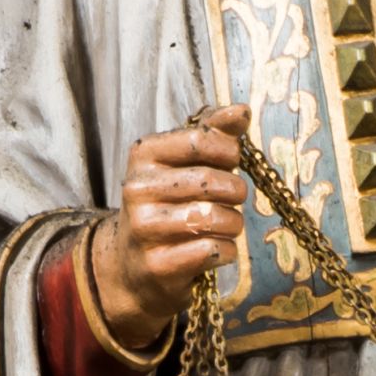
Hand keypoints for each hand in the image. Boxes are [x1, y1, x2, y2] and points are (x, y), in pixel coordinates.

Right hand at [99, 103, 250, 340]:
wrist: (133, 263)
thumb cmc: (169, 203)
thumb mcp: (183, 162)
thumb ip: (212, 132)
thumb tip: (242, 110)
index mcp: (144, 155)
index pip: (200, 139)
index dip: (228, 151)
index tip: (231, 160)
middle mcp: (137, 189)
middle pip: (212, 182)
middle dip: (235, 191)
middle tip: (232, 198)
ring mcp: (144, 228)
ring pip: (215, 218)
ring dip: (233, 224)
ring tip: (225, 225)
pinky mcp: (158, 264)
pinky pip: (214, 250)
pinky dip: (226, 251)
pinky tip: (216, 249)